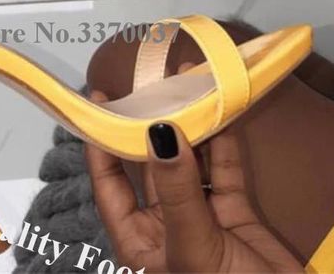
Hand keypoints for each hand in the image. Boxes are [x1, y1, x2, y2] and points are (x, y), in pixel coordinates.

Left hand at [85, 88, 304, 272]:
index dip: (101, 143)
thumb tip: (158, 133)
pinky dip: (223, 145)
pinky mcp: (234, 215)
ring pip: (189, 166)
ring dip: (190, 131)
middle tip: (151, 86)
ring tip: (188, 87)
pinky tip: (220, 114)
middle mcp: (162, 226)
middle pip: (150, 168)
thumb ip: (176, 191)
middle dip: (151, 128)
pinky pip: (224, 173)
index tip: (100, 101)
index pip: (109, 184)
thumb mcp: (192, 248)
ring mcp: (199, 219)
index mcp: (137, 241)